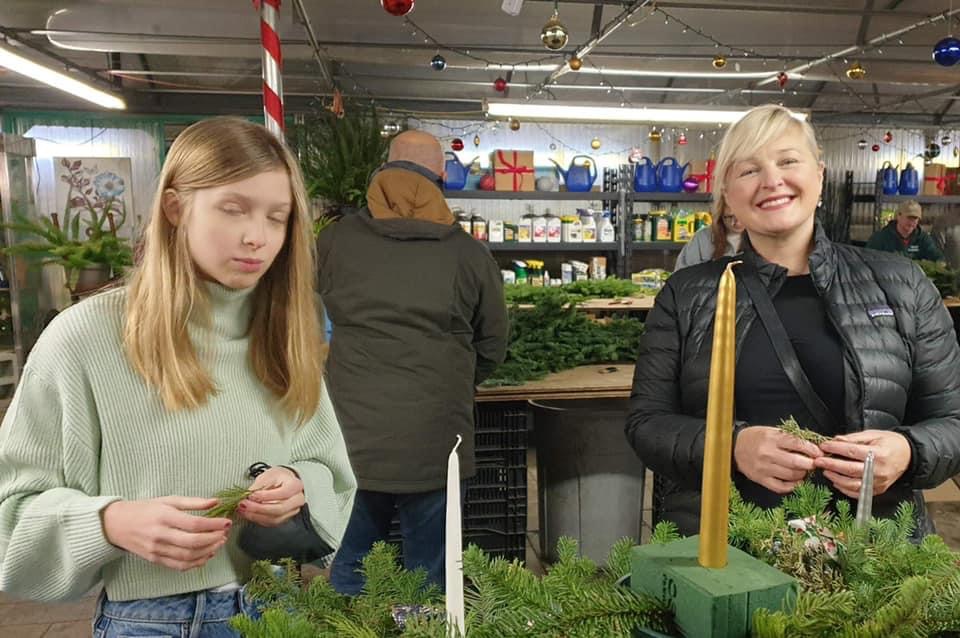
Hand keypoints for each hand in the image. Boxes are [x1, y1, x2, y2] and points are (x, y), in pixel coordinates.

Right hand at [102, 496, 230, 570]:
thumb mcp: (168, 500)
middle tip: (225, 534)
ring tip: (219, 544)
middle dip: (214, 539)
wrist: (115, 524)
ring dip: (208, 552)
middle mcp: (160, 534)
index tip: (226, 523)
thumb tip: (216, 502)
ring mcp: (156, 550)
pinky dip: (195, 563)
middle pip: (193, 542)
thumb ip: (193, 502)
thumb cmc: (144, 509)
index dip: (214, 525)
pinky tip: (206, 555)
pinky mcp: (155, 560)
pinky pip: (179, 565)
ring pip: (188, 556)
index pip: (194, 524)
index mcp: (164, 516)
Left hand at [238, 466, 304, 526]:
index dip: (265, 496)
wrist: (285, 482)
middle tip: (244, 504)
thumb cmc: (279, 477)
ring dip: (256, 516)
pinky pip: (271, 523)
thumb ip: (259, 485)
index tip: (251, 495)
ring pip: (274, 519)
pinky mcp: (284, 518)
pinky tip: (249, 514)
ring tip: (243, 510)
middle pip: (279, 509)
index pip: (282, 493)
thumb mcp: (268, 475)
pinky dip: (258, 519)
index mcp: (295, 486)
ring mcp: (292, 511)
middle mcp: (297, 500)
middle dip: (258, 508)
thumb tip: (247, 495)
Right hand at [733, 426, 822, 493]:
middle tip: (813, 463)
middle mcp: (767, 453)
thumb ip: (791, 438)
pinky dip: (793, 486)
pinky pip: (782, 487)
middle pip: (797, 462)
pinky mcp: (761, 479)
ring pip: (792, 475)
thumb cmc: (756, 438)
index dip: (812, 450)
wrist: (735, 447)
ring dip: (803, 474)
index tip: (819, 453)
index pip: (798, 444)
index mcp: (772, 438)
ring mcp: (764, 468)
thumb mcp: (772, 431)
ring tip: (803, 470)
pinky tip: (796, 481)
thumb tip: (813, 446)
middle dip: (810, 464)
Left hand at [814, 430, 910, 498]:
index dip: (835, 449)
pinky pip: (859, 493)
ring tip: (826, 471)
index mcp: (878, 453)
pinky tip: (836, 482)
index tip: (823, 446)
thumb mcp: (873, 434)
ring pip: (853, 484)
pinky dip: (845, 489)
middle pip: (850, 469)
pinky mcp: (878, 490)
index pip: (851, 451)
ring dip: (836, 478)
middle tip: (818, 461)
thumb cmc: (890, 443)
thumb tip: (836, 440)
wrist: (909, 456)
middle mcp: (879, 470)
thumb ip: (853, 438)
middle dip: (831, 465)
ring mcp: (879, 482)